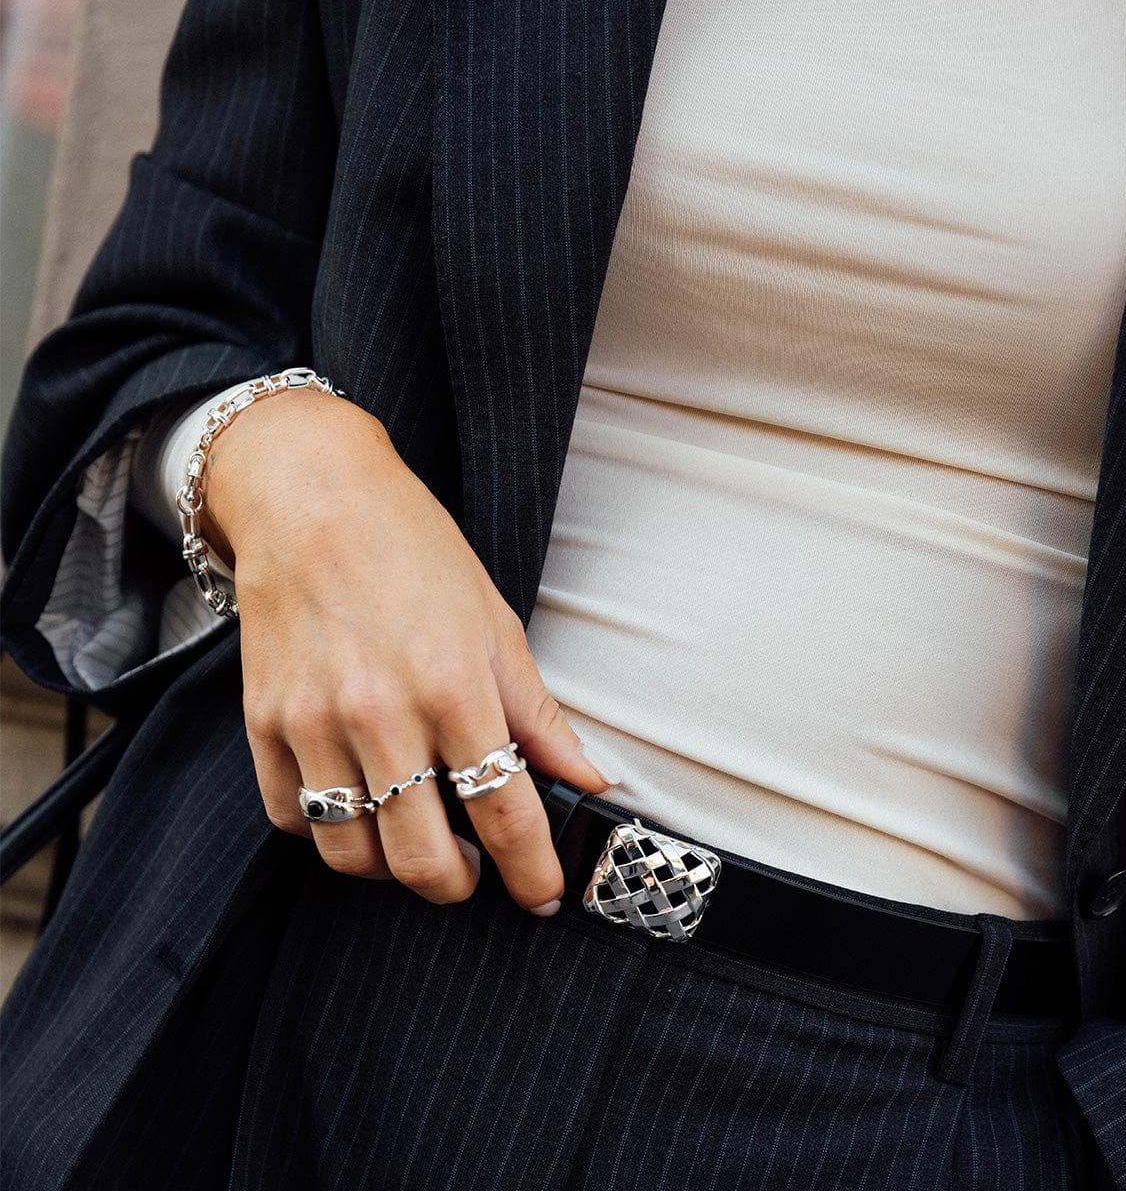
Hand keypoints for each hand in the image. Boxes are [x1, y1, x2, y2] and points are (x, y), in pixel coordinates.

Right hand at [205, 388, 618, 911]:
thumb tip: (591, 781)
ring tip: (415, 834)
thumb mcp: (497, 627)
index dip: (533, 872)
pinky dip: (330, 830)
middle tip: (474, 868)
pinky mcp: (263, 725)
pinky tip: (357, 801)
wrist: (313, 499)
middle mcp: (380, 716)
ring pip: (351, 855)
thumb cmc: (415, 554)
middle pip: (421, 859)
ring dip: (392, 866)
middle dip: (459, 885)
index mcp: (454, 688)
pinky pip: (293, 820)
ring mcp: (313, 724)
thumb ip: (540, 718)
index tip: (544, 897)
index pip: (506, 814)